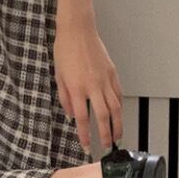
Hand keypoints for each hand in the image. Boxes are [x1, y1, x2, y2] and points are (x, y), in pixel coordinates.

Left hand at [53, 20, 123, 152]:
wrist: (77, 30)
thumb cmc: (65, 50)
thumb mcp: (58, 76)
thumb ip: (65, 98)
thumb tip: (71, 114)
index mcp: (76, 88)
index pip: (82, 119)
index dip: (85, 135)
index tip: (86, 145)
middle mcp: (93, 86)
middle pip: (103, 117)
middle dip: (106, 135)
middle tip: (106, 147)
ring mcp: (105, 79)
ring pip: (116, 108)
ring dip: (117, 125)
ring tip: (117, 136)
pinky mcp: (112, 73)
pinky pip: (118, 94)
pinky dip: (120, 107)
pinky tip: (119, 115)